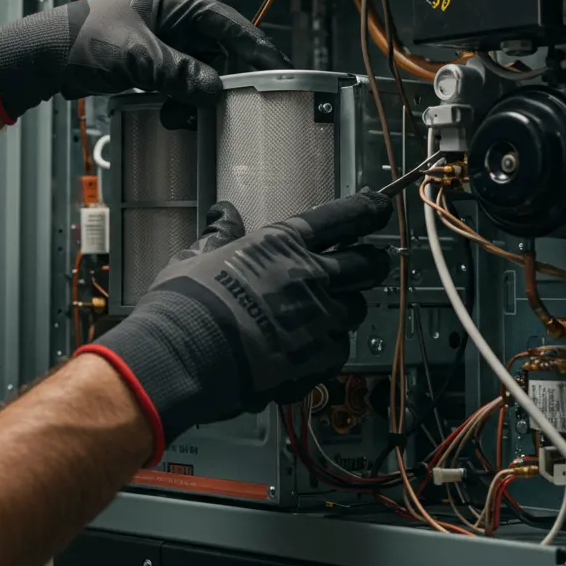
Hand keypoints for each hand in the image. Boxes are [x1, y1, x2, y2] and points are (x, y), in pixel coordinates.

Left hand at [0, 0, 289, 124]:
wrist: (45, 58)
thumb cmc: (82, 41)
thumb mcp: (138, 57)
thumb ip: (179, 72)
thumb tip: (213, 88)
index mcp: (172, 2)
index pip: (226, 21)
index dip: (252, 44)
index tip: (273, 67)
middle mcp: (171, 20)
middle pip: (215, 49)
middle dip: (222, 77)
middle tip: (237, 101)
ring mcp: (160, 43)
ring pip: (197, 69)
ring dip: (198, 93)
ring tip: (191, 113)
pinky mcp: (149, 64)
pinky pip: (178, 82)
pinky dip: (180, 99)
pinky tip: (174, 114)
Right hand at [75, 191, 392, 458]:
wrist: (184, 355)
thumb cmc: (186, 303)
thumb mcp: (197, 257)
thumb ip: (220, 234)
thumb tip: (221, 213)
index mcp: (282, 243)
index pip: (341, 217)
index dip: (367, 209)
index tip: (380, 206)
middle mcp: (311, 276)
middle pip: (367, 263)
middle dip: (371, 262)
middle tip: (367, 264)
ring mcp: (321, 319)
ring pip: (357, 309)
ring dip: (345, 308)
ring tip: (324, 314)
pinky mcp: (320, 359)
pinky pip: (340, 349)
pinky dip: (329, 347)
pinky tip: (307, 349)